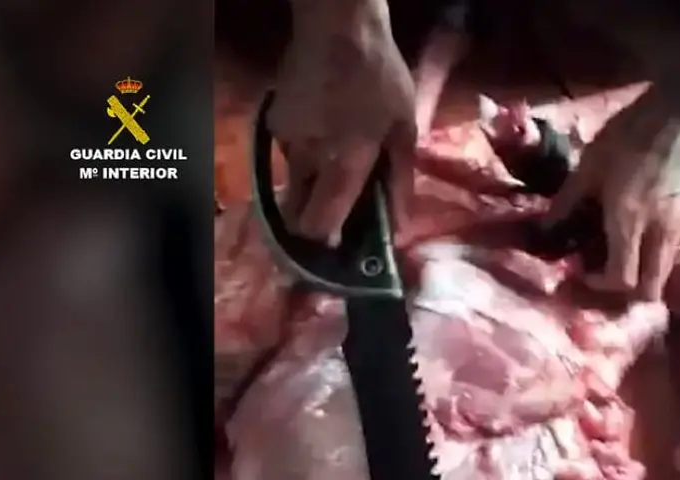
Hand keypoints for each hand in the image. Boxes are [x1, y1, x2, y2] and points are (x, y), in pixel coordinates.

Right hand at [267, 24, 416, 238]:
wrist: (337, 26)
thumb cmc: (381, 77)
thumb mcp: (404, 129)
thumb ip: (400, 183)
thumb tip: (398, 229)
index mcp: (343, 166)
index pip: (318, 225)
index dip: (322, 245)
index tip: (335, 252)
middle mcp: (307, 160)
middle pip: (298, 212)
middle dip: (313, 220)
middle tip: (336, 216)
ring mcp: (286, 141)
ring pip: (294, 182)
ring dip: (313, 184)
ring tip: (337, 161)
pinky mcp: (274, 123)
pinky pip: (290, 153)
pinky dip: (305, 155)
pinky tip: (324, 133)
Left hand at [544, 99, 679, 299]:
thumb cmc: (629, 135)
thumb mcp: (589, 166)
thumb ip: (567, 202)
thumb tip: (545, 229)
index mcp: (629, 221)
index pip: (621, 279)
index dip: (600, 285)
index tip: (583, 271)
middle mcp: (658, 233)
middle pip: (650, 289)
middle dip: (627, 293)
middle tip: (606, 274)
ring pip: (664, 273)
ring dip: (643, 274)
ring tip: (622, 253)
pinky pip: (674, 251)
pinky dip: (655, 255)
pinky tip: (640, 234)